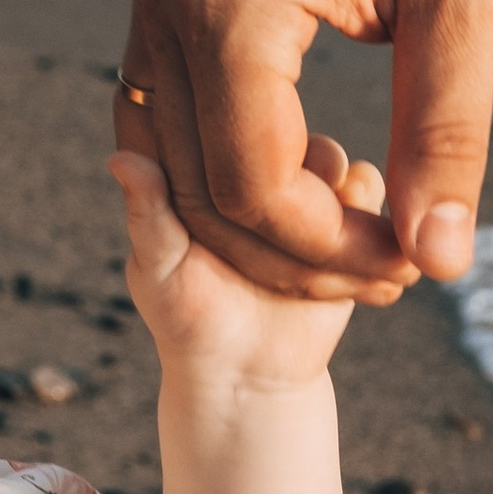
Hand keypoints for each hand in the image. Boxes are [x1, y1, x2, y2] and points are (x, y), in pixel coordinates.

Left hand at [111, 144, 361, 390]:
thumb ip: (149, 215)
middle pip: (289, 130)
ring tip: (325, 238)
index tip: (236, 175)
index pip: (220, 119)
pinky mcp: (350, 222)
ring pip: (335, 161)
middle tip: (296, 206)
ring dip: (336, 193)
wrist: (249, 374)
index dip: (232, 136)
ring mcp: (306, 193)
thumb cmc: (187, 320)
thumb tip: (121, 158)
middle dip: (294, 168)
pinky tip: (355, 258)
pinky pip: (371, 198)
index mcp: (205, 168)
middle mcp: (259, 168)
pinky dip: (371, 223)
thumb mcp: (159, 270)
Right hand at [122, 0, 492, 300]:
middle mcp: (166, 12)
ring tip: (346, 244)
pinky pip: (162, 117)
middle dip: (290, 256)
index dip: (325, 250)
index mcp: (235, 12)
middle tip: (385, 275)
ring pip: (167, 165)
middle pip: (198, 191)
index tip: (405, 268)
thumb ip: (448, 135)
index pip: (253, 185)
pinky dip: (216, 171)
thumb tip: (443, 263)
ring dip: (249, 224)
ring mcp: (149, 2)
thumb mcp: (459, 2)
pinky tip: (301, 187)